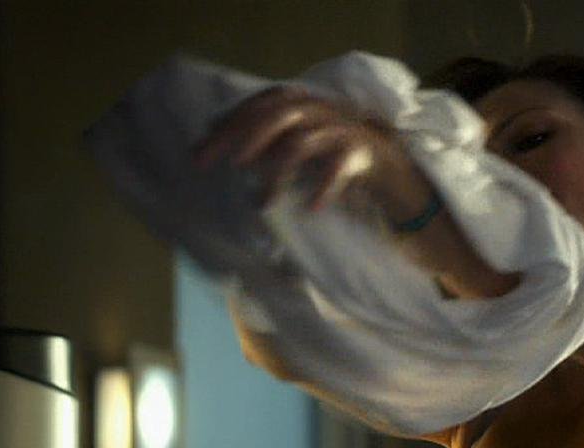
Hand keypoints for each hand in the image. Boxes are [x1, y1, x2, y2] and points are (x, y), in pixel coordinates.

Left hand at [191, 85, 424, 212]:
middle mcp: (316, 110)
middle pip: (275, 117)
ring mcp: (338, 129)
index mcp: (296, 103)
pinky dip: (323, 187)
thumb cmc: (326, 151)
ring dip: (277, 175)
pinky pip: (337, 168)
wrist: (383, 160)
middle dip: (245, 140)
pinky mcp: (358, 151)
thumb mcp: (287, 142)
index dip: (227, 126)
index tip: (200, 153)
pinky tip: (310, 208)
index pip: (255, 107)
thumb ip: (254, 142)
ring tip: (263, 204)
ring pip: (300, 145)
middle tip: (224, 169)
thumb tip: (207, 145)